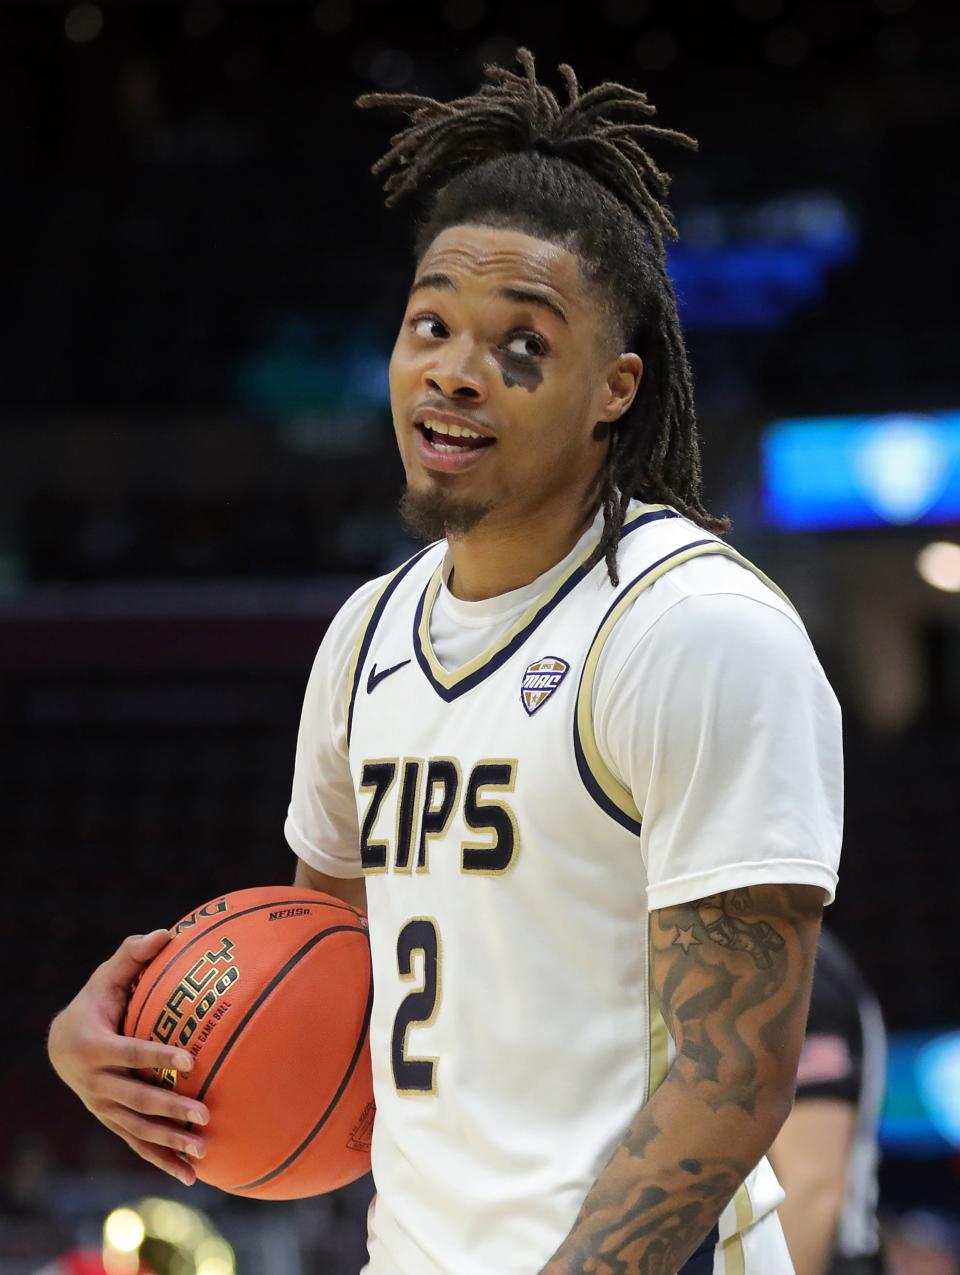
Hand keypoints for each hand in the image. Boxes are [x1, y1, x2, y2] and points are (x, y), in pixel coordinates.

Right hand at [47, 929, 209, 1185]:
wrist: (63, 1045)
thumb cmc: (98, 1001)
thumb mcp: (108, 975)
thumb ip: (134, 954)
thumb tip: (167, 932)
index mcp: (95, 1047)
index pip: (131, 1053)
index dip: (158, 1057)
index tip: (190, 1060)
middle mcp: (96, 1084)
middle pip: (137, 1099)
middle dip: (170, 1109)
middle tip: (205, 1112)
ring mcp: (104, 1108)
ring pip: (138, 1129)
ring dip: (170, 1142)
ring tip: (204, 1149)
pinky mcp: (113, 1123)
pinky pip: (138, 1146)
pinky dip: (163, 1161)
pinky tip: (193, 1176)